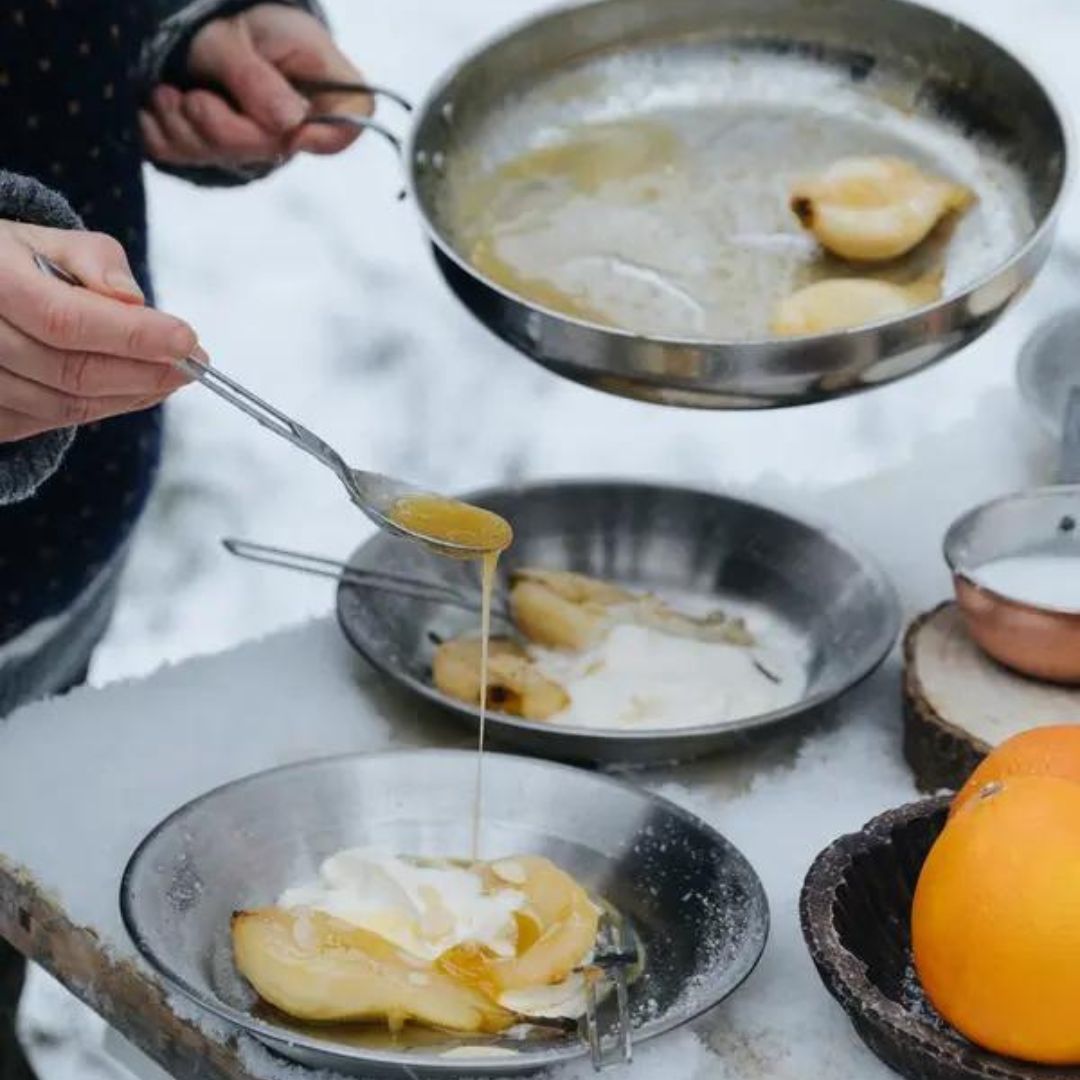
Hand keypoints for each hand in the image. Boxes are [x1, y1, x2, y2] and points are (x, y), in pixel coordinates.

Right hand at [0, 222, 197, 442]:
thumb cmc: (22, 265)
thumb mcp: (54, 243)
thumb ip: (97, 262)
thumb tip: (132, 300)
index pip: (65, 319)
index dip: (132, 335)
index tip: (187, 340)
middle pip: (72, 372)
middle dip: (146, 372)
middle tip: (194, 365)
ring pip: (67, 406)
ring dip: (132, 396)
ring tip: (171, 376)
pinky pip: (53, 424)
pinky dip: (106, 408)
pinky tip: (136, 390)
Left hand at [140, 4, 369, 170]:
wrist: (193, 27)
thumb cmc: (228, 22)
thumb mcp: (232, 35)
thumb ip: (256, 79)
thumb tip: (290, 125)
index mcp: (320, 77)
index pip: (353, 118)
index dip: (329, 135)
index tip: (294, 131)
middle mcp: (299, 118)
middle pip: (275, 149)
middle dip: (222, 127)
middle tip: (194, 98)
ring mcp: (263, 142)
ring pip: (228, 159)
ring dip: (184, 126)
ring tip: (168, 94)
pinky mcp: (225, 154)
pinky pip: (189, 160)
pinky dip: (163, 134)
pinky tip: (160, 108)